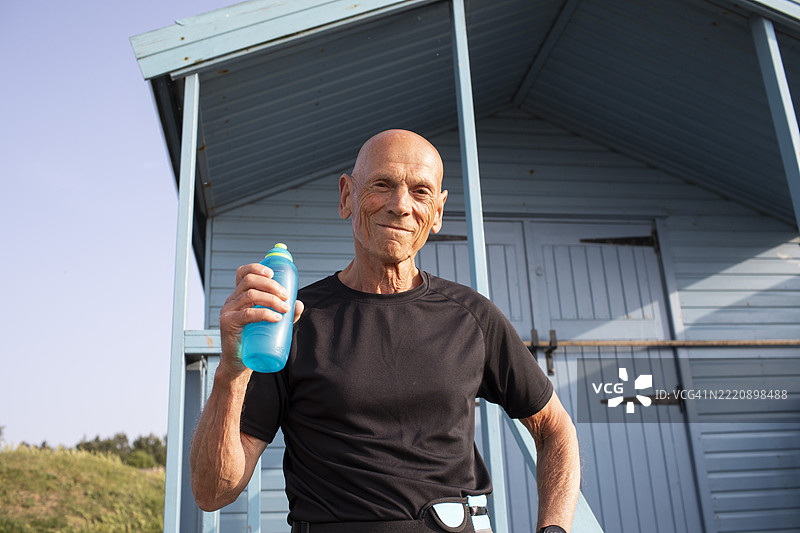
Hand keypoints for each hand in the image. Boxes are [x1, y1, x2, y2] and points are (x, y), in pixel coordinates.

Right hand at [218, 263, 303, 377]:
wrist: (238, 364)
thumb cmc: (253, 342)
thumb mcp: (270, 323)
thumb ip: (285, 313)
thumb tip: (299, 303)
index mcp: (239, 296)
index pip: (242, 273)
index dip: (256, 268)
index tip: (273, 273)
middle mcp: (231, 300)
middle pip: (250, 281)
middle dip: (272, 285)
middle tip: (286, 296)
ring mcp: (228, 311)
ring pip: (250, 295)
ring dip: (271, 299)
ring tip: (285, 308)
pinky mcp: (228, 323)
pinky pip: (247, 313)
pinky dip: (264, 313)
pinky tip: (276, 317)